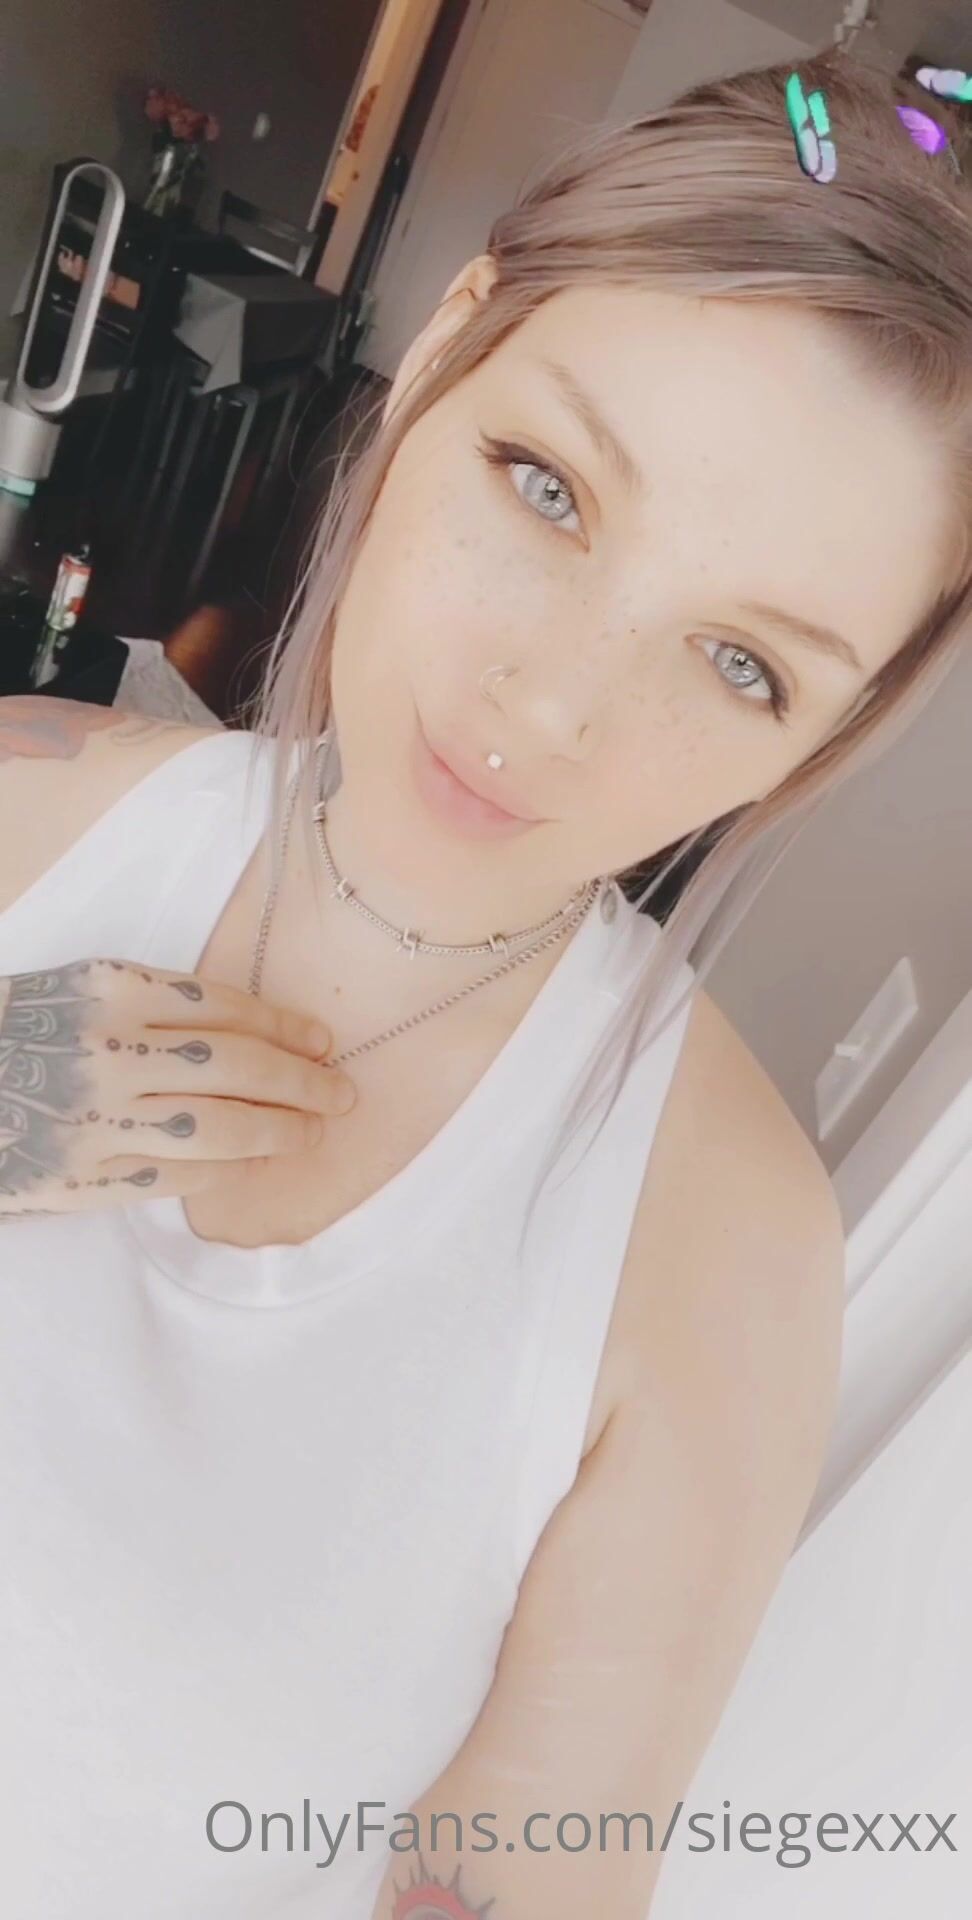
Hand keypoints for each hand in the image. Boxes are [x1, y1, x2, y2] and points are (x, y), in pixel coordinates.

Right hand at [0, 957, 355, 1221]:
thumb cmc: (16, 1032)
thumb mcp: (78, 990)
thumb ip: (154, 1005)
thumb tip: (256, 1035)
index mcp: (109, 989)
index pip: (224, 1007)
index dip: (285, 1029)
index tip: (321, 1042)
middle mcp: (107, 1051)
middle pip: (236, 1068)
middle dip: (301, 1082)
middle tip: (341, 1092)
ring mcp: (93, 1119)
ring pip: (217, 1129)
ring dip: (277, 1131)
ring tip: (310, 1131)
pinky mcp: (78, 1178)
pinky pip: (173, 1176)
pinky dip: (223, 1171)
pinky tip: (250, 1164)